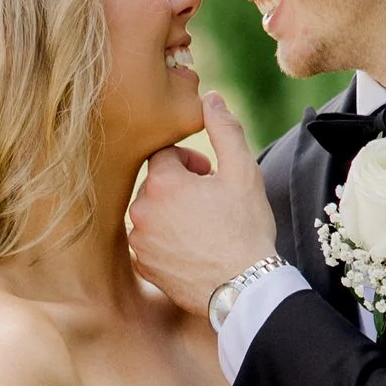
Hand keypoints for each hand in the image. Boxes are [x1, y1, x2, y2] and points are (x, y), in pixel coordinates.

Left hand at [126, 92, 277, 319]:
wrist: (245, 287)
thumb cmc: (246, 228)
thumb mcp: (243, 171)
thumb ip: (224, 128)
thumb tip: (211, 97)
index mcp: (161, 182)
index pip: (165, 155)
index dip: (191, 162)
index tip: (211, 176)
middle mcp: (141, 210)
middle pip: (157, 184)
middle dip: (181, 187)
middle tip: (212, 202)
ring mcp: (139, 242)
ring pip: (153, 213)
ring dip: (173, 214)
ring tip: (204, 228)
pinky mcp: (143, 267)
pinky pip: (150, 242)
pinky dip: (167, 241)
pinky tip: (194, 250)